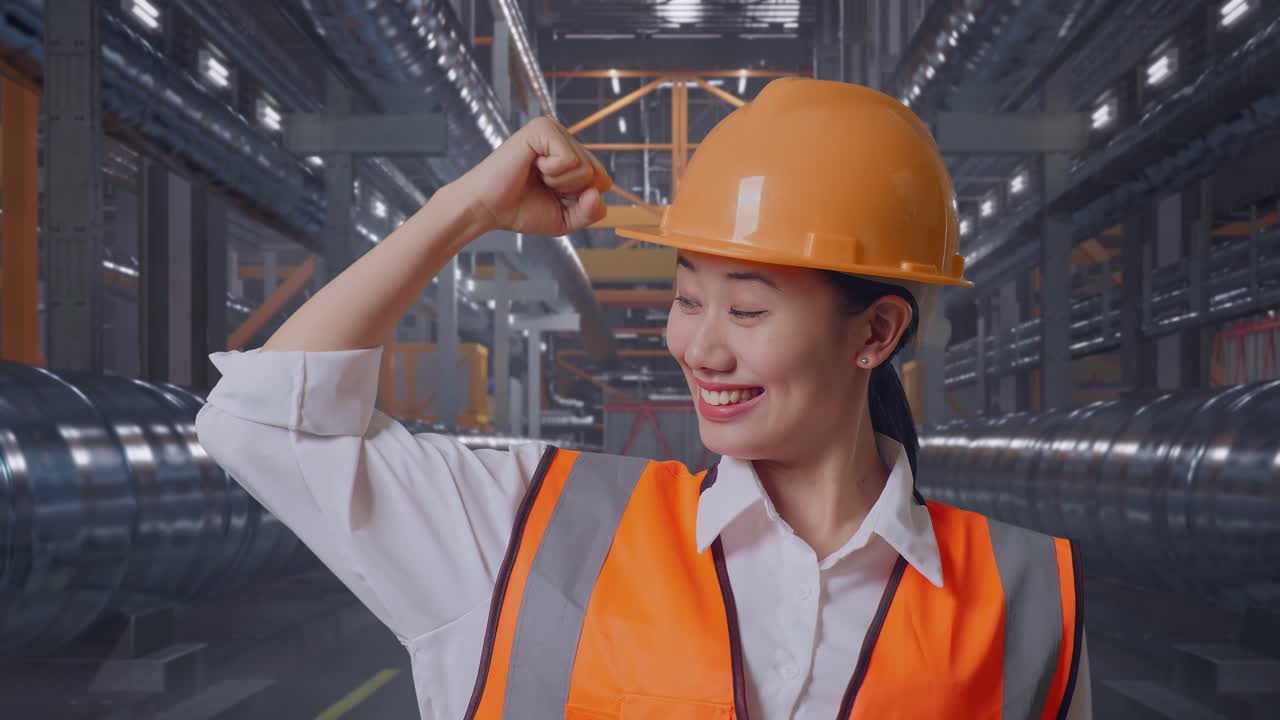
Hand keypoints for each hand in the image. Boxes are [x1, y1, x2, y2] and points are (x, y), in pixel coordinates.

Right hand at [451, 116, 612, 236]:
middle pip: (598, 174)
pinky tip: (532, 166)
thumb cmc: (521, 210)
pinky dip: (552, 172)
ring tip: (536, 176)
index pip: (603, 180)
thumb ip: (591, 211)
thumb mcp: (566, 218)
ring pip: (585, 168)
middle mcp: (564, 138)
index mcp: (571, 154)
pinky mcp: (542, 128)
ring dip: (560, 183)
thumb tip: (600, 191)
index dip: (581, 199)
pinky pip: (569, 159)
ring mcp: (554, 130)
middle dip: (571, 192)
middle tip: (542, 186)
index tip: (553, 195)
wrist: (487, 208)